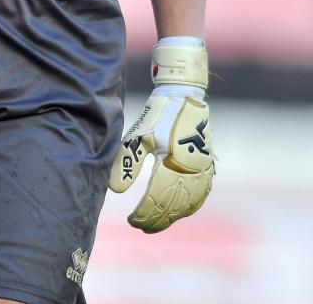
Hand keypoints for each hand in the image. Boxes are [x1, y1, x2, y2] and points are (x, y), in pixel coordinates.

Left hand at [109, 40, 213, 232]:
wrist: (183, 96)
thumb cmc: (158, 115)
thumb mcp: (139, 136)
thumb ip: (128, 163)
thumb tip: (115, 190)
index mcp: (171, 164)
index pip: (157, 200)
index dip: (144, 214)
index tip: (132, 220)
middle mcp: (190, 171)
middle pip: (173, 207)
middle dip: (156, 220)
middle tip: (140, 226)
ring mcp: (202, 170)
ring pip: (188, 203)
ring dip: (172, 217)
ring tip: (156, 224)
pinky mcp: (207, 165)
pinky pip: (202, 194)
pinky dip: (191, 206)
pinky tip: (182, 212)